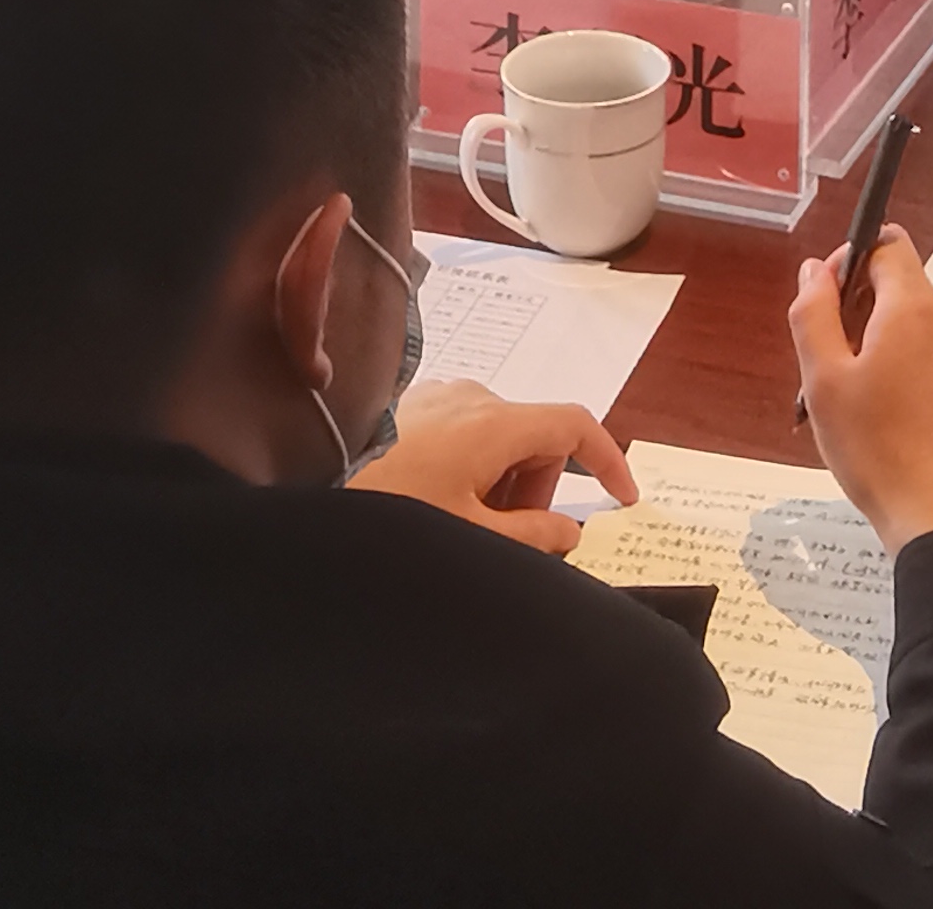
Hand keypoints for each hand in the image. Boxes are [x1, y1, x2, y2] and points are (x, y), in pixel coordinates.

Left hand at [348, 380, 636, 555]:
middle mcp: (473, 395)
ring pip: (501, 437)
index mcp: (495, 422)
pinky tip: (437, 504)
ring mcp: (439, 395)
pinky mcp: (412, 405)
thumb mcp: (470, 536)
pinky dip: (472, 468)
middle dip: (538, 488)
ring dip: (501, 482)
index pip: (576, 425)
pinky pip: (466, 432)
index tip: (622, 499)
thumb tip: (571, 531)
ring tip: (462, 523)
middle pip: (537, 436)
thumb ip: (534, 535)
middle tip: (511, 535)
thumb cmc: (390, 511)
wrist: (310, 491)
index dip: (608, 460)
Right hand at [793, 230, 932, 548]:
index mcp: (915, 307)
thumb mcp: (823, 382)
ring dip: (911, 351)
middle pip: (911, 295)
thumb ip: (813, 313)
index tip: (835, 304)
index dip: (855, 264)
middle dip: (878, 319)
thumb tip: (818, 269)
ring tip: (887, 409)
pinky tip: (924, 426)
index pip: (888, 246)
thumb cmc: (877, 451)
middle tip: (852, 375)